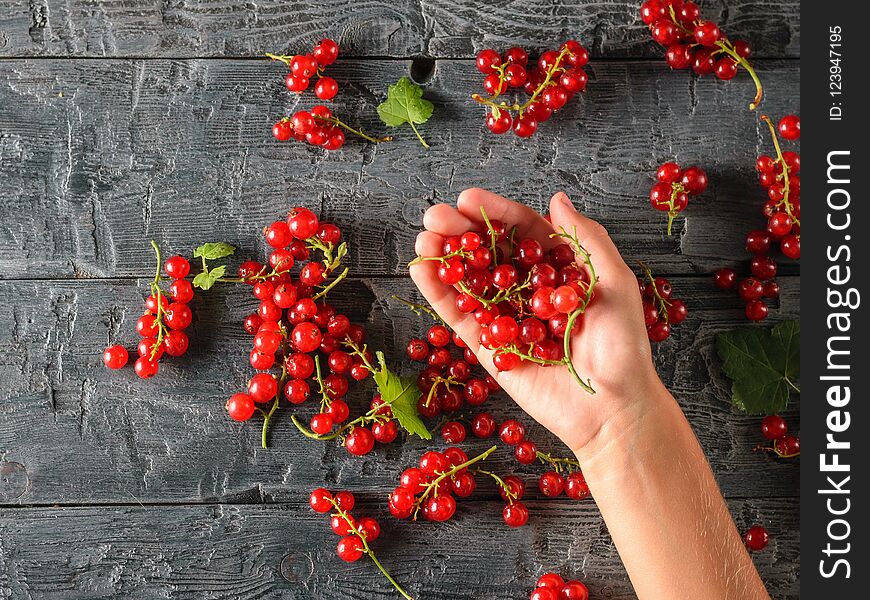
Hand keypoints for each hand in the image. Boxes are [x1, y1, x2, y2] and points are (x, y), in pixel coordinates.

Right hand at [409, 188, 661, 456]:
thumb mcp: (616, 284)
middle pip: (490, 252)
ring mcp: (507, 319)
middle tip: (437, 214)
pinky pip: (460, 316)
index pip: (523, 232)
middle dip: (462, 230)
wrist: (613, 410)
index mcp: (561, 270)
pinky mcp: (490, 348)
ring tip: (425, 235)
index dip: (496, 213)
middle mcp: (530, 291)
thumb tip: (555, 199)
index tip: (469, 198)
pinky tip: (421, 268)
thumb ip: (587, 240)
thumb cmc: (624, 349)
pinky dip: (439, 292)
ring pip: (470, 280)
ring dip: (445, 256)